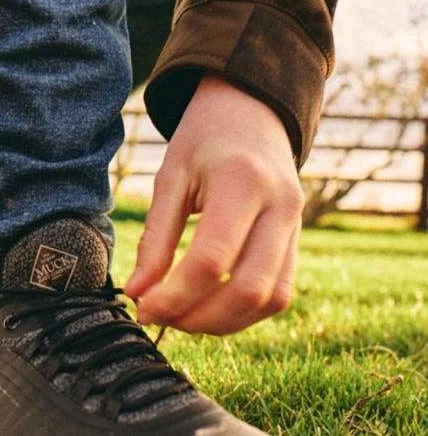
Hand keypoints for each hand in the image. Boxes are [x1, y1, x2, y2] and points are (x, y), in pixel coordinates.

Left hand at [124, 76, 304, 334]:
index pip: (211, 259)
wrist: (253, 113)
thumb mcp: (170, 177)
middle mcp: (280, 207)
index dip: (174, 295)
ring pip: (270, 300)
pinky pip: (279, 293)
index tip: (142, 307)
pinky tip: (207, 308)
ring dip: (222, 323)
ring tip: (179, 317)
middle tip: (158, 318)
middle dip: (198, 317)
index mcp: (242, 182)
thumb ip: (155, 238)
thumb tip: (138, 294)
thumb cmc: (204, 141)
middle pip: (248, 289)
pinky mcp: (298, 241)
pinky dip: (243, 313)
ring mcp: (297, 226)